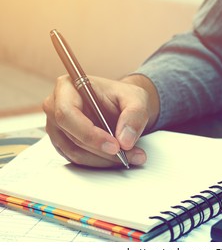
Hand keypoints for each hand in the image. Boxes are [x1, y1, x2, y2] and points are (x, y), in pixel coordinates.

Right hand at [42, 74, 159, 167]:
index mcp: (67, 87)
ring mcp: (57, 127)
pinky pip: (78, 159)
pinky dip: (100, 162)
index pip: (67, 114)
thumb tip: (124, 140)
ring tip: (131, 156)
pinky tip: (119, 157)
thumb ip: (134, 115)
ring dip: (104, 159)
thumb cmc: (123, 96)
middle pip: (73, 136)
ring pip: (76, 152)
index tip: (114, 145)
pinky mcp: (63, 143)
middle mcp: (56, 106)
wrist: (122, 104)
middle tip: (129, 154)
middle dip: (103, 150)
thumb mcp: (137, 99)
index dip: (89, 133)